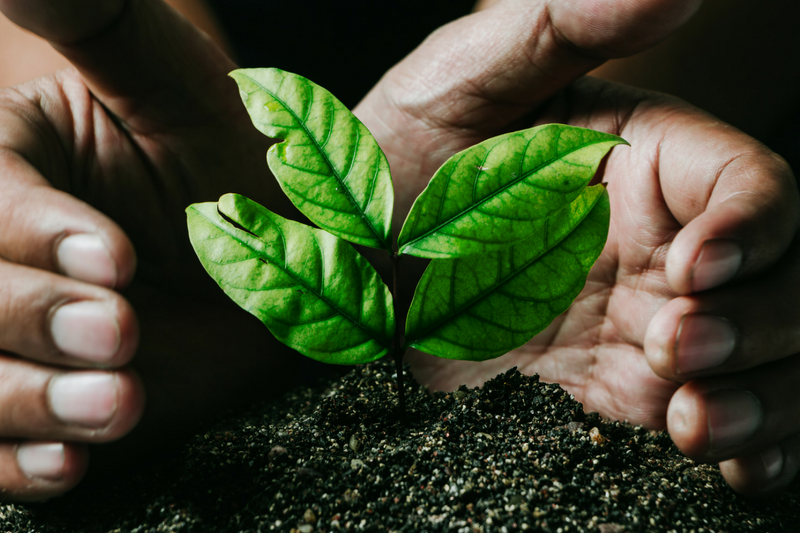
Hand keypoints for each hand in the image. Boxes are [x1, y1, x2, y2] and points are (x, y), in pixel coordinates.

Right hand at [0, 0, 303, 499]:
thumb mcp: (170, 78)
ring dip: (32, 400)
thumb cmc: (236, 157)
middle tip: (126, 334)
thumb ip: (91, 19)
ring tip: (120, 402)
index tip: (118, 258)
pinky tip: (67, 466)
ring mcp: (16, 336)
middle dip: (32, 319)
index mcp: (2, 166)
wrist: (288, 253)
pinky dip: (20, 464)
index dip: (33, 238)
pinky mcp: (47, 400)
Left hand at [356, 0, 798, 496]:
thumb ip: (561, 27)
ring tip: (692, 422)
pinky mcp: (613, 379)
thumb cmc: (388, 158)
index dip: (752, 229)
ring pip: (764, 356)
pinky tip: (729, 467)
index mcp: (643, 157)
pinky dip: (739, 446)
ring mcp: (643, 314)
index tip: (692, 270)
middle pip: (781, 279)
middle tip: (674, 349)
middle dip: (756, 323)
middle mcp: (659, 235)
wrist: (341, 266)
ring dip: (762, 397)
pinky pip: (707, 413)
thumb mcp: (457, 81)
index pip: (752, 187)